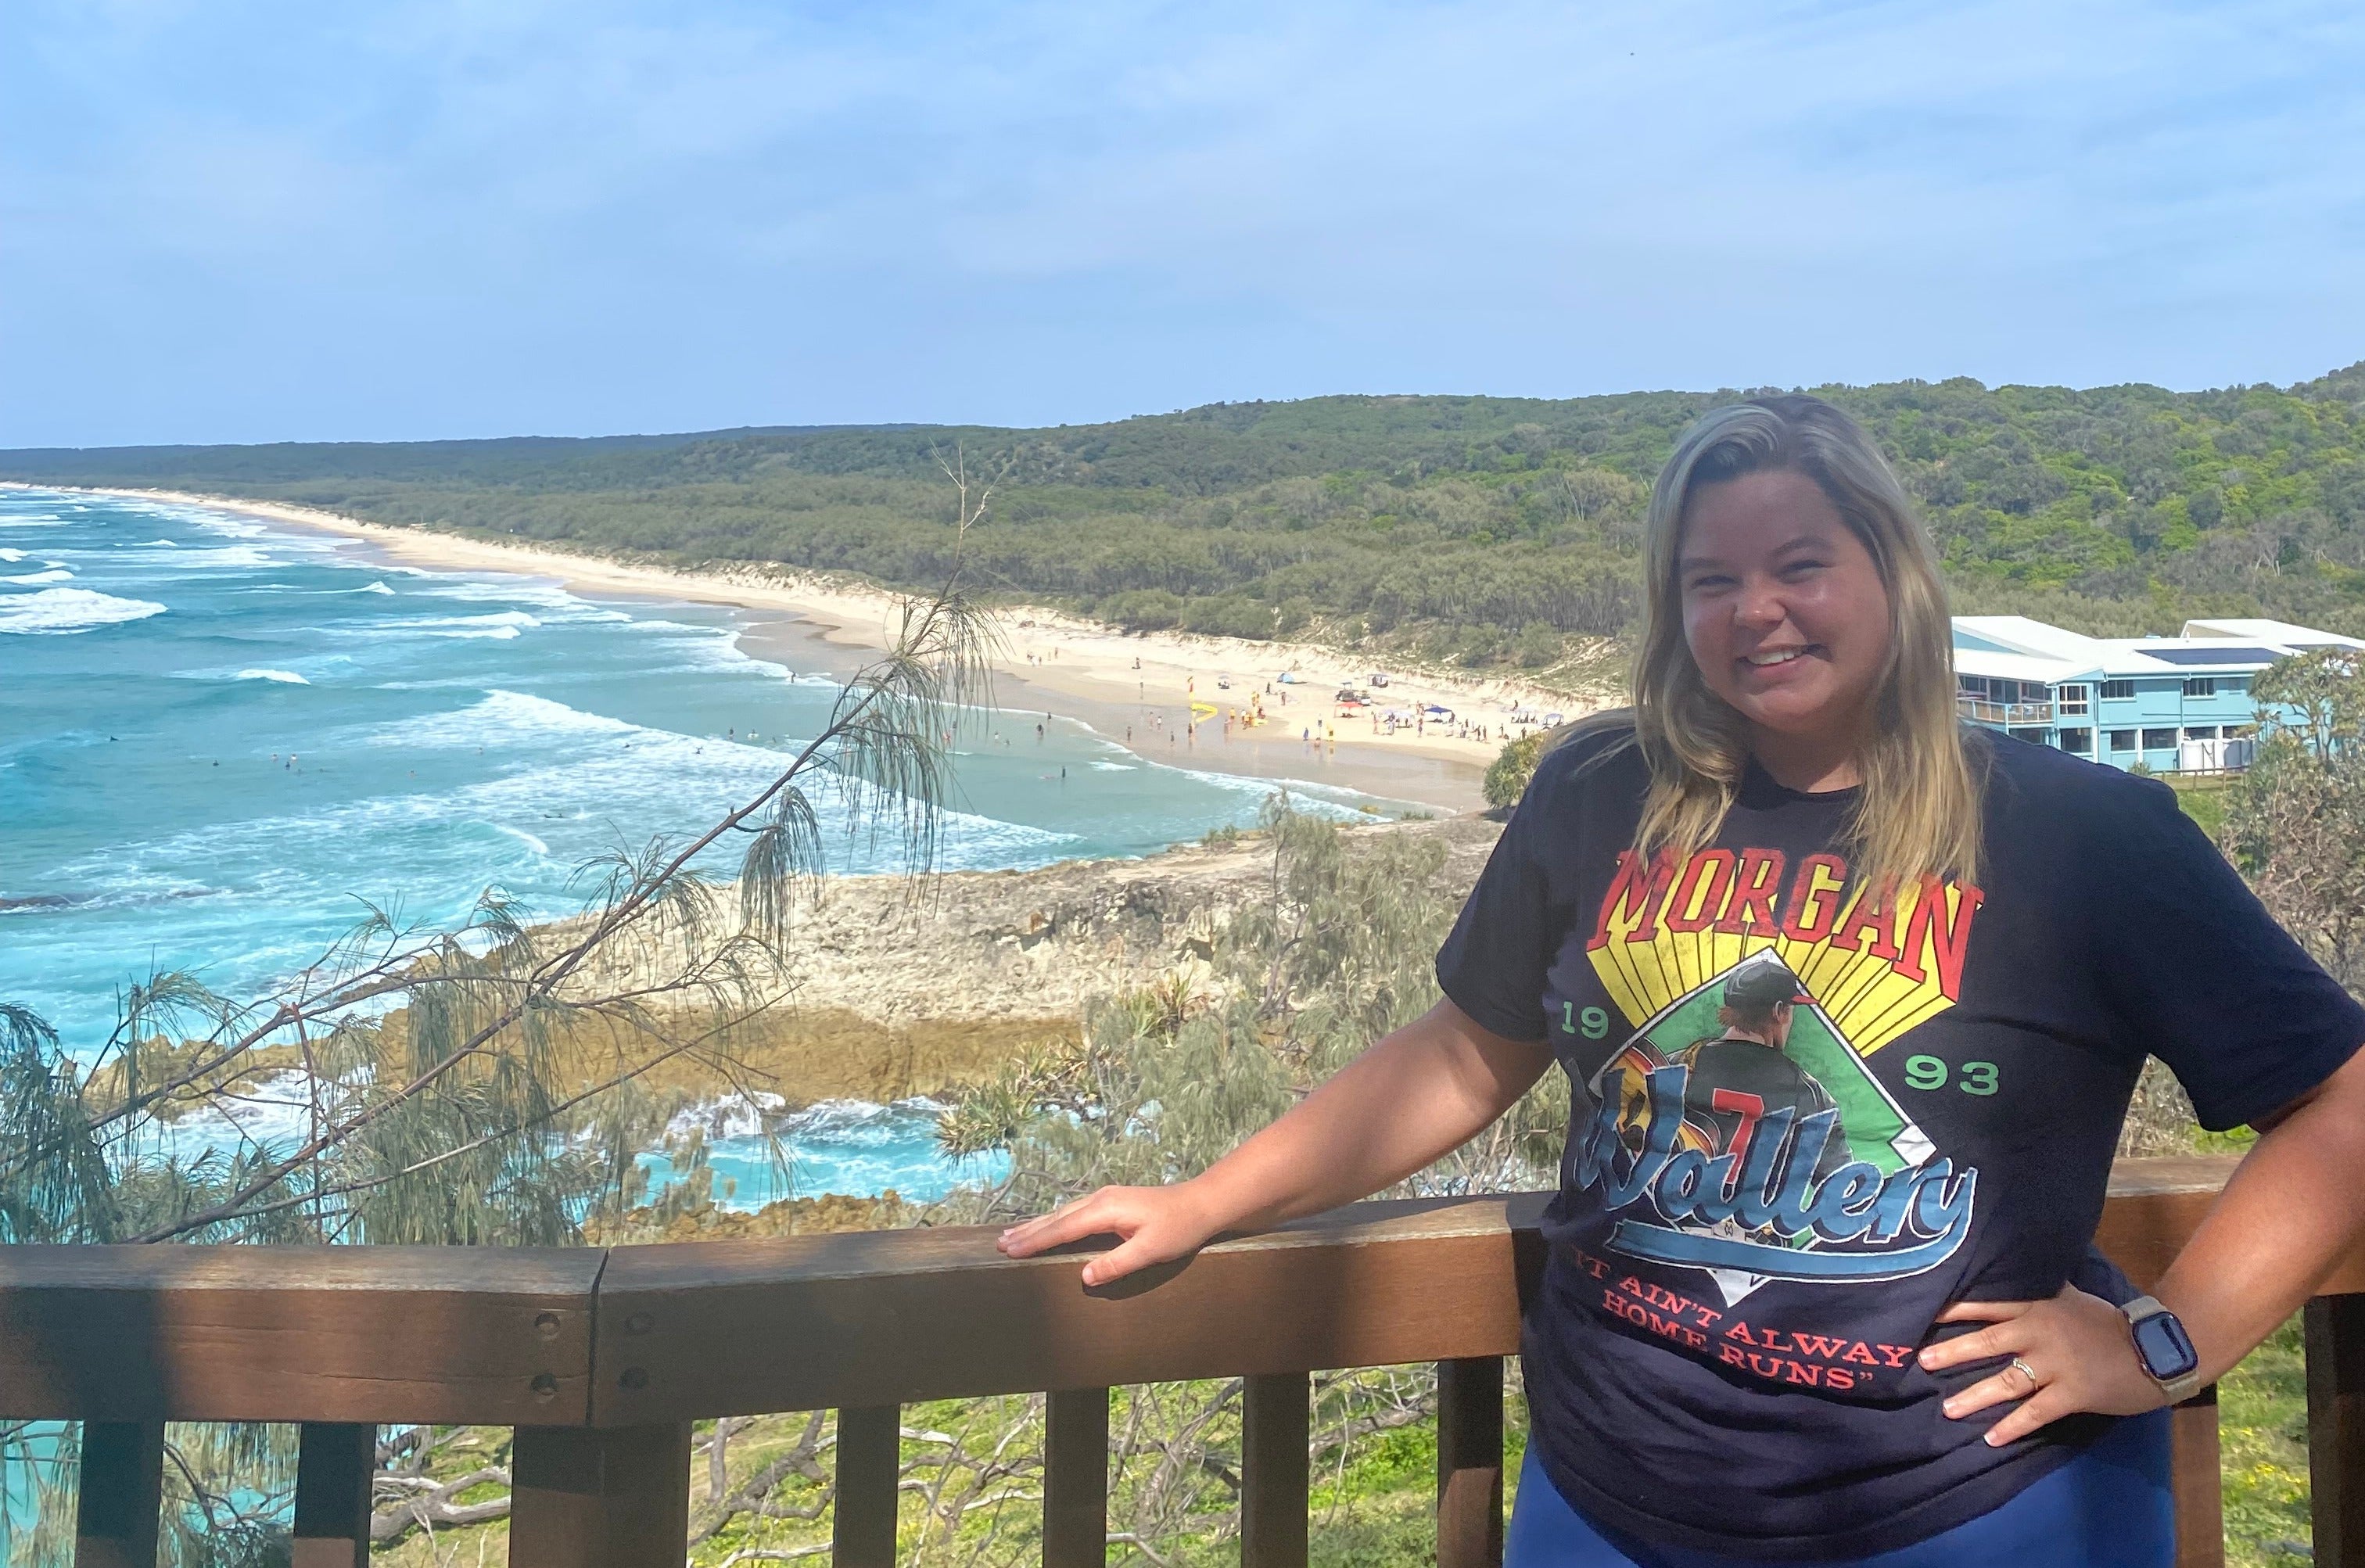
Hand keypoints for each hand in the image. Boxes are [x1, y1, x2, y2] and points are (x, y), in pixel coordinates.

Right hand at [996, 1183, 1224, 1286]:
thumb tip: (1085, 1277)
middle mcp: (1100, 1199)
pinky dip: (1054, 1221)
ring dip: (1038, 1225)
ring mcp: (1105, 1198)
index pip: (1063, 1229)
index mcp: (1106, 1210)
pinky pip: (1073, 1212)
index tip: (1011, 1250)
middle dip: (1028, 1232)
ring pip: (1063, 1213)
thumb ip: (1117, 1264)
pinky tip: (1047, 1227)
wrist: (1200, 1203)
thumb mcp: (1150, 1251)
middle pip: (1056, 1218)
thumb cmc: (1178, 1229)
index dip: (1036, 1241)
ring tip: (1012, 1236)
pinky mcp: (1110, 1201)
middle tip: (1000, 1245)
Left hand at [1918, 1284, 2167, 1445]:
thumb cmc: (2107, 1324)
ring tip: (1949, 1409)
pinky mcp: (2074, 1393)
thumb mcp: (2070, 1297)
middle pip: (1990, 1341)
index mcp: (2038, 1306)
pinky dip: (2013, 1426)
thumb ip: (2039, 1290)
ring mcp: (2058, 1364)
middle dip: (1954, 1352)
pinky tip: (1992, 1437)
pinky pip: (2037, 1412)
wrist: (2155, 1349)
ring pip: (2008, 1380)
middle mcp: (2042, 1331)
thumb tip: (2009, 1271)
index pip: (1989, 1304)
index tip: (1923, 1313)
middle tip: (1922, 1362)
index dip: (1956, 1309)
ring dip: (1976, 1396)